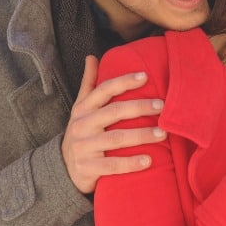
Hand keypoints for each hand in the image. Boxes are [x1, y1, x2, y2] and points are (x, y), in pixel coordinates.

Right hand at [62, 55, 166, 193]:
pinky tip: (148, 160)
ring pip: (116, 138)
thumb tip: (91, 56)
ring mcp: (83, 147)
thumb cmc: (82, 132)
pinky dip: (131, 163)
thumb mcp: (81, 108)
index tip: (145, 76)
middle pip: (114, 112)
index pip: (103, 90)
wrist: (63, 168)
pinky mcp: (87, 168)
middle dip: (140, 107)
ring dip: (141, 135)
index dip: (124, 82)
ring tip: (162, 133)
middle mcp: (81, 125)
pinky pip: (112, 165)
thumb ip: (88, 84)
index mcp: (82, 109)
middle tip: (162, 106)